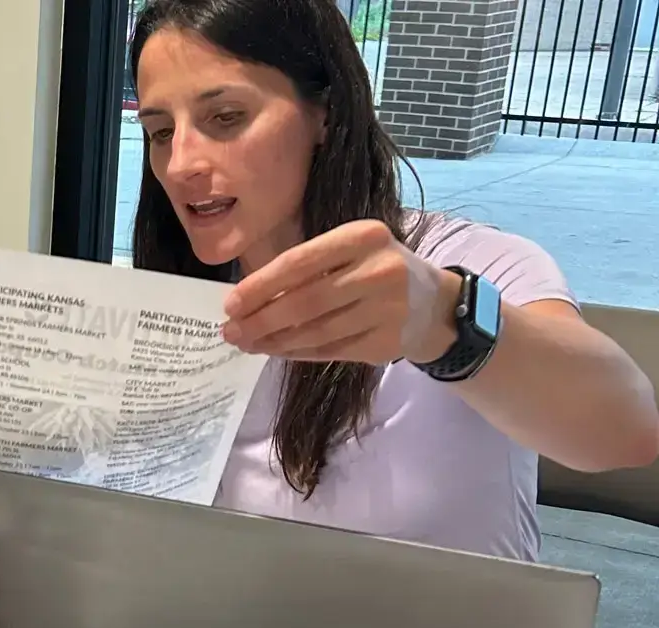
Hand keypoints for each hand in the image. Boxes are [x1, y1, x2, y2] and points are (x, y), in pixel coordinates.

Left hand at [221, 219, 463, 364]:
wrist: (435, 305)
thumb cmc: (375, 271)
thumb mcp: (349, 252)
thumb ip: (305, 268)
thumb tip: (245, 299)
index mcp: (363, 236)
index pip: (298, 262)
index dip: (260, 286)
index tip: (230, 304)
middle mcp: (379, 270)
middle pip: (304, 301)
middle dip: (260, 320)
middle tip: (231, 332)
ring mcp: (387, 309)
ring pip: (315, 331)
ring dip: (274, 341)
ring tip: (248, 343)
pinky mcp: (387, 342)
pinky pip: (330, 351)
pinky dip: (297, 353)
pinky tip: (276, 351)